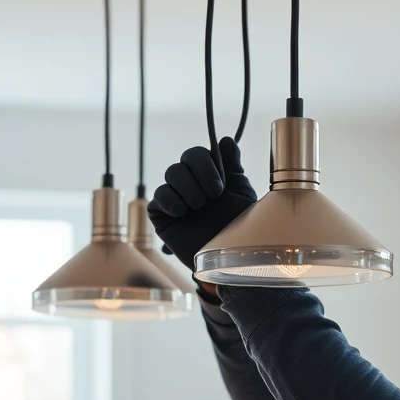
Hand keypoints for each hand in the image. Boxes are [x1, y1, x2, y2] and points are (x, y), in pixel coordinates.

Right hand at [148, 137, 255, 270]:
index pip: (197, 154)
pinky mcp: (162, 216)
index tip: (221, 186)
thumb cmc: (240, 228)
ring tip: (199, 207)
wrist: (230, 259)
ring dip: (187, 188)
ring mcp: (175, 199)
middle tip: (213, 196)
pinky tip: (182, 212)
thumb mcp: (241, 194)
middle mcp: (191, 185)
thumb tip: (226, 140)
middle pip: (183, 161)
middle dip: (199, 174)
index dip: (206, 163)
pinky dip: (170, 200)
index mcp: (209, 177)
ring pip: (171, 174)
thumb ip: (233, 167)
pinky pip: (157, 198)